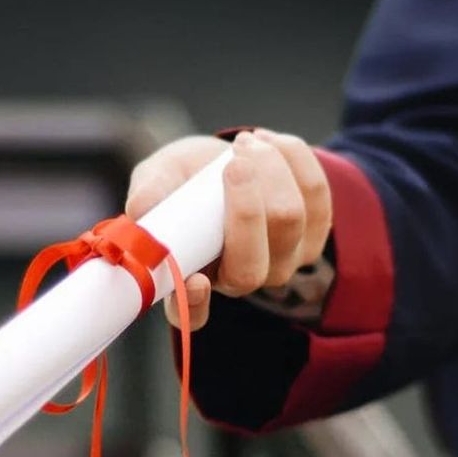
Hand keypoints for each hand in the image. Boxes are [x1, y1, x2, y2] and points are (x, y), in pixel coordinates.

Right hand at [125, 129, 331, 329]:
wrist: (227, 159)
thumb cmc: (186, 178)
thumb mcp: (159, 177)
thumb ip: (150, 193)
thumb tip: (141, 210)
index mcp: (194, 278)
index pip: (193, 314)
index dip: (195, 304)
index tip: (195, 281)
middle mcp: (240, 280)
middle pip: (252, 262)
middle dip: (246, 205)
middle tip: (233, 161)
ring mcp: (283, 261)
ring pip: (289, 219)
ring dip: (270, 169)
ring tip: (245, 143)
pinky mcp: (314, 233)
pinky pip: (316, 194)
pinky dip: (294, 158)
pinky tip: (269, 142)